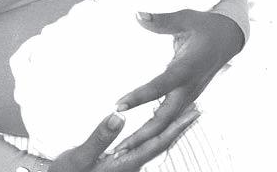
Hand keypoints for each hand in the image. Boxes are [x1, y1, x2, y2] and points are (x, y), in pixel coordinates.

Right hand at [48, 107, 198, 170]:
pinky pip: (143, 149)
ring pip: (153, 148)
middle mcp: (130, 169)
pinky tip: (153, 131)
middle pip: (161, 146)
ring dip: (169, 131)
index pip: (157, 144)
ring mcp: (126, 169)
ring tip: (181, 117)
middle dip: (179, 128)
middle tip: (197, 111)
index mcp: (125, 165)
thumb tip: (120, 117)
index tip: (192, 114)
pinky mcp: (119, 167)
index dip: (177, 128)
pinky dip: (154, 136)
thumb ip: (100, 138)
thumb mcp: (79, 157)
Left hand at [113, 9, 243, 151]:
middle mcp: (189, 87)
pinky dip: (154, 131)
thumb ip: (162, 20)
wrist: (229, 38)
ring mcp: (189, 95)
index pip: (161, 85)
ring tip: (121, 151)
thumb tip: (137, 15)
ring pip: (167, 123)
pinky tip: (137, 139)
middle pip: (164, 118)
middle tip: (117, 149)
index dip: (140, 96)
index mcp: (188, 68)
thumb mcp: (186, 17)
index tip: (119, 105)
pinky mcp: (187, 97)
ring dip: (145, 138)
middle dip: (142, 135)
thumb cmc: (206, 26)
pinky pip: (170, 119)